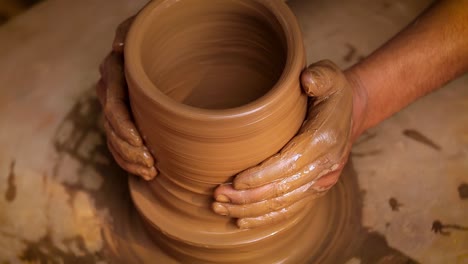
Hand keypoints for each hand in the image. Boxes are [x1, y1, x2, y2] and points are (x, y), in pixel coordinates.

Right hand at [96, 17, 156, 179]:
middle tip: (152, 164)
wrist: (163, 49)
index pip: (114, 107)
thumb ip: (129, 34)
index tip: (141, 143)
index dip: (125, 129)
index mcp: (114, 73)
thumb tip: (117, 48)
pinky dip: (129, 161)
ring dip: (130, 160)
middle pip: (112, 129)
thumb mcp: (145, 31)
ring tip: (151, 172)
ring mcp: (113, 107)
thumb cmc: (160, 38)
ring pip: (114, 140)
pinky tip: (144, 171)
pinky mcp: (121, 120)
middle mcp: (109, 91)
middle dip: (130, 150)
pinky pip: (117, 145)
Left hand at [212, 60, 362, 228]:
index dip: (262, 175)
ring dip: (251, 210)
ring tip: (221, 208)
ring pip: (284, 204)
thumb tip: (306, 81)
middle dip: (248, 197)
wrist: (350, 113)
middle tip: (217, 197)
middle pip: (283, 189)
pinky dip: (266, 218)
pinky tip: (243, 220)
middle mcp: (325, 165)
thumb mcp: (330, 76)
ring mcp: (321, 180)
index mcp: (324, 139)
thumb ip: (320, 76)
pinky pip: (290, 209)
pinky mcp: (315, 189)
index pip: (290, 163)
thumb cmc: (331, 93)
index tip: (235, 181)